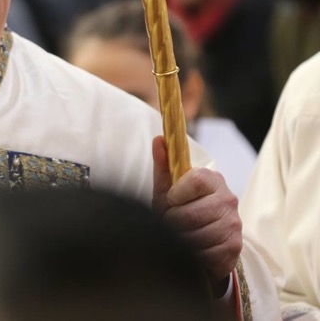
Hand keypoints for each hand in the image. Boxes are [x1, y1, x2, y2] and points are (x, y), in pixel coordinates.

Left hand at [151, 135, 241, 286]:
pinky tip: (191, 248)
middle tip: (170, 222)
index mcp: (213, 179)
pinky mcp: (235, 246)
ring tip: (178, 234)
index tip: (170, 200)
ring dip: (181, 238)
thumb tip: (158, 139)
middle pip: (191, 213)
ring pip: (197, 235)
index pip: (196, 180)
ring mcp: (234, 223)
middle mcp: (228, 199)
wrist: (202, 238)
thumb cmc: (181, 208)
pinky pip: (206, 253)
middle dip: (173, 221)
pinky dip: (193, 253)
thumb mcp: (168, 187)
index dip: (176, 194)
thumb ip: (163, 164)